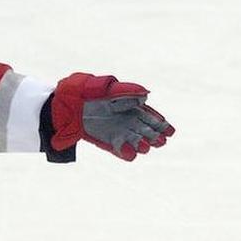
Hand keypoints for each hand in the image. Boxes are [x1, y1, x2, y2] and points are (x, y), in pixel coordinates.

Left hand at [50, 73, 173, 160]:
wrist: (71, 105)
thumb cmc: (91, 92)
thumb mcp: (110, 88)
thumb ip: (128, 90)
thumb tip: (146, 93)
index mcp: (133, 109)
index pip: (151, 118)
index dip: (161, 125)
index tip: (169, 131)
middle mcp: (130, 123)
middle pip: (148, 132)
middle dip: (156, 137)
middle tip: (160, 141)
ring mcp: (121, 133)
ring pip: (138, 143)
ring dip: (143, 146)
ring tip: (146, 146)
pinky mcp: (111, 143)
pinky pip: (122, 150)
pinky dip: (126, 152)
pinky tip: (129, 150)